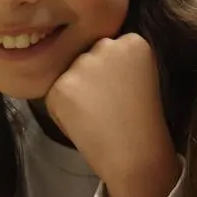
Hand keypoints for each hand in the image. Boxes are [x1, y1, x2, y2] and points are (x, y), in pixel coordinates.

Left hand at [46, 33, 179, 196]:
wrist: (135, 154)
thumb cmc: (141, 122)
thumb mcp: (141, 78)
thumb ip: (119, 62)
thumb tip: (89, 58)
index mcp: (133, 42)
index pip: (109, 47)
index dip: (112, 72)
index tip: (122, 90)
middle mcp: (106, 46)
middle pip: (87, 56)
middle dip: (90, 76)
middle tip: (107, 104)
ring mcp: (82, 65)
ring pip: (69, 74)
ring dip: (75, 92)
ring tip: (96, 116)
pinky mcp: (62, 86)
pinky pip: (55, 94)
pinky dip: (63, 111)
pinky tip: (84, 123)